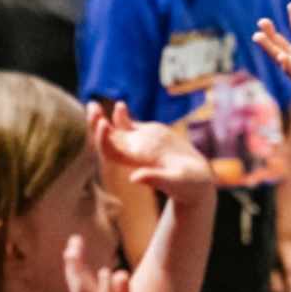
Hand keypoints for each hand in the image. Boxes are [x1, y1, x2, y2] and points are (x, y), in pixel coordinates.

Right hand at [66, 232, 177, 291]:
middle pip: (81, 289)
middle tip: (72, 241)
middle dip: (74, 266)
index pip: (83, 287)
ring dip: (82, 274)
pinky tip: (108, 272)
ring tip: (75, 250)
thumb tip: (116, 271)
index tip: (73, 243)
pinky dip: (109, 291)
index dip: (75, 266)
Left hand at [91, 100, 213, 205]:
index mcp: (135, 163)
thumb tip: (133, 178)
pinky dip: (122, 117)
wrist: (198, 183)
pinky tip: (120, 105)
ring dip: (103, 118)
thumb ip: (155, 179)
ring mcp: (140, 145)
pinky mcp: (149, 138)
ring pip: (115, 131)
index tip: (103, 123)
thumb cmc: (188, 186)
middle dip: (96, 124)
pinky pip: (130, 127)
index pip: (110, 151)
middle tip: (92, 107)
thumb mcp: (174, 183)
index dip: (103, 137)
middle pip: (107, 140)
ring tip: (93, 104)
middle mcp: (133, 154)